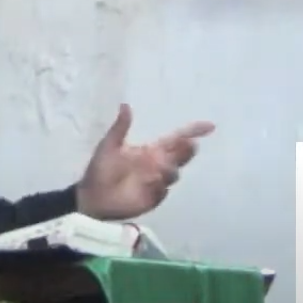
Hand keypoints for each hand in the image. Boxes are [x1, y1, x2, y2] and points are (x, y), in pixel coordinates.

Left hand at [75, 104, 214, 220]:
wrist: (93, 196)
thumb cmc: (100, 169)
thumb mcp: (109, 146)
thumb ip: (120, 128)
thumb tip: (125, 104)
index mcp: (149, 150)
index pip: (176, 139)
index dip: (192, 131)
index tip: (209, 126)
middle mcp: (157, 164)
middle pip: (181, 155)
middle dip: (186, 150)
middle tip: (187, 145)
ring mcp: (157, 181)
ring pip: (175, 172)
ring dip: (170, 168)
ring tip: (157, 169)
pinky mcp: (154, 197)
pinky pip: (163, 190)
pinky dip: (159, 186)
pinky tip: (149, 184)